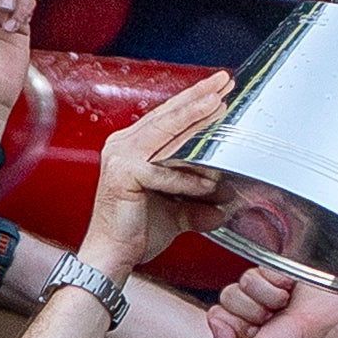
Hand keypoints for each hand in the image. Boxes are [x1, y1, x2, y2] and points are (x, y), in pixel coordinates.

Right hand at [76, 70, 228, 276]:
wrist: (112, 256)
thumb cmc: (136, 232)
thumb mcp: (177, 210)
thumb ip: (199, 201)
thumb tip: (225, 205)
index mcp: (132, 147)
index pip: (167, 118)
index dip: (193, 101)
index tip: (218, 88)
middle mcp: (123, 146)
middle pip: (167, 115)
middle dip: (198, 96)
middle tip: (224, 81)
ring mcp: (120, 157)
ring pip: (166, 133)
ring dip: (195, 118)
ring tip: (219, 104)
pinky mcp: (123, 174)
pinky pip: (165, 172)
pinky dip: (189, 179)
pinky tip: (209, 184)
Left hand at [205, 266, 337, 337]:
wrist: (332, 332)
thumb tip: (214, 324)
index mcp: (239, 325)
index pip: (216, 313)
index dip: (237, 323)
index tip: (257, 332)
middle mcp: (249, 304)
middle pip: (228, 295)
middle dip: (253, 310)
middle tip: (273, 319)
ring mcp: (264, 286)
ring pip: (245, 280)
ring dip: (268, 296)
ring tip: (284, 306)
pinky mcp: (279, 270)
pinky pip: (264, 268)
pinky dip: (279, 281)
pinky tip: (291, 292)